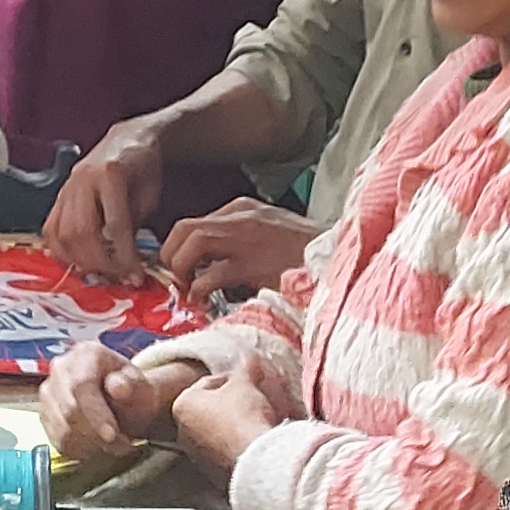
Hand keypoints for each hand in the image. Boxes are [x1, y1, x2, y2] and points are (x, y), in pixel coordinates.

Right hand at [40, 342, 198, 466]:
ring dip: (91, 445)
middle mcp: (61, 370)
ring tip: (114, 446)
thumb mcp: (140, 385)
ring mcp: (49, 393)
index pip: (80, 386)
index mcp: (85, 354)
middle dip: (96, 434)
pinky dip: (81, 451)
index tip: (112, 434)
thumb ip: (132, 384)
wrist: (124, 401)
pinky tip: (98, 448)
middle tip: (121, 445)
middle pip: (68, 410)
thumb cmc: (132, 391)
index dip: (94, 414)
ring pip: (62, 429)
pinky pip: (58, 441)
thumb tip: (118, 386)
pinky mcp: (46, 415)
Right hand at [41, 117, 169, 282]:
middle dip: (100, 262)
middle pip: (82, 233)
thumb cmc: (143, 167)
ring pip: (62, 234)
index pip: (115, 226)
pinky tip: (77, 260)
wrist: (127, 141)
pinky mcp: (58, 196)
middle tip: (118, 276)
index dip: (125, 256)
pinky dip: (61, 250)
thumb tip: (126, 261)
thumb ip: (135, 225)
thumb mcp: (149, 195)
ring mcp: (66, 187)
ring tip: (100, 270)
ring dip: (81, 260)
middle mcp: (82, 180)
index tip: (135, 274)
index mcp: (109, 174)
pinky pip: (50, 229)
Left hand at [158, 199, 319, 301]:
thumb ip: (242, 238)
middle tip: (178, 278)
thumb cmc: (307, 250)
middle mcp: (240, 218)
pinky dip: (199, 288)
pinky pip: (210, 274)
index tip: (181, 267)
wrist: (337, 255)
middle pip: (184, 228)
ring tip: (187, 288)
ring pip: (191, 243)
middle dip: (172, 254)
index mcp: (243, 209)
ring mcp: (246, 239)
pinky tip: (203, 300)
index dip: (180, 247)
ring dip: (181, 268)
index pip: (196, 222)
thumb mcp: (271, 231)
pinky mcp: (252, 264)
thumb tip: (212, 260)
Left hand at [168, 365, 294, 479]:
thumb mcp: (245, 383)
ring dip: (244, 420)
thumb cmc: (243, 418)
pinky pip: (231, 450)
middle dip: (241, 400)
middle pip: (217, 407)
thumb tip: (247, 358)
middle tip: (261, 395)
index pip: (210, 382)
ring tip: (266, 415)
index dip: (236, 377)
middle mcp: (183, 432)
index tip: (253, 378)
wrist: (256, 461)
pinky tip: (261, 437)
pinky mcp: (215, 473)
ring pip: (224, 429)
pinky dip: (245, 441)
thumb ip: (244, 367)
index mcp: (182, 405)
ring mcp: (198, 456)